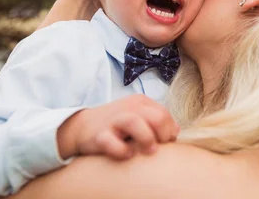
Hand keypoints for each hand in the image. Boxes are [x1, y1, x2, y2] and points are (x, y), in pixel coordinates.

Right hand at [57, 95, 178, 159]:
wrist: (82, 127)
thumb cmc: (116, 125)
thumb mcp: (138, 117)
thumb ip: (157, 121)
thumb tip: (176, 131)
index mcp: (141, 102)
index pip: (165, 115)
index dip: (169, 132)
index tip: (165, 142)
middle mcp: (129, 108)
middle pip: (157, 116)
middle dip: (163, 134)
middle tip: (158, 146)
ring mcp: (113, 120)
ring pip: (135, 122)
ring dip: (146, 139)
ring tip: (148, 151)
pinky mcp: (99, 135)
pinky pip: (111, 142)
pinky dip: (121, 151)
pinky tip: (126, 154)